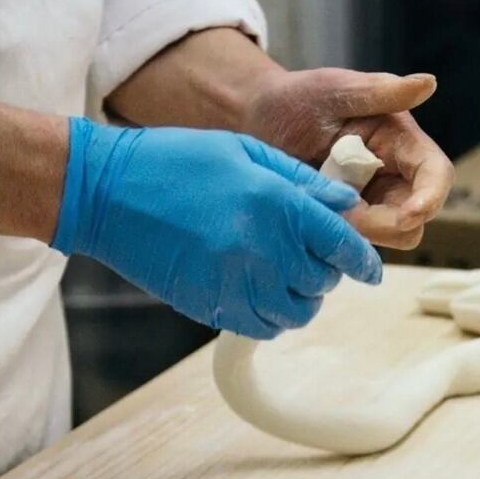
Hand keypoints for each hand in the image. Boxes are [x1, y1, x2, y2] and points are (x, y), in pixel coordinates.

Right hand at [52, 120, 381, 338]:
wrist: (107, 192)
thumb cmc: (175, 161)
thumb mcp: (245, 152)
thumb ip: (301, 180)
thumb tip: (345, 205)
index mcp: (277, 202)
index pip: (342, 244)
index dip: (364, 262)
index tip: (372, 271)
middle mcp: (263, 247)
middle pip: (322, 281)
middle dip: (325, 271)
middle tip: (312, 258)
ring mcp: (236, 281)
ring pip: (296, 311)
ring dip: (300, 299)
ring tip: (286, 279)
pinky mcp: (210, 304)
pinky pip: (261, 326)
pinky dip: (271, 317)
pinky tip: (262, 295)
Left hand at [243, 68, 454, 249]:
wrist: (254, 123)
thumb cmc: (295, 99)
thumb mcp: (335, 89)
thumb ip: (381, 91)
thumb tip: (429, 83)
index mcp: (400, 142)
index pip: (435, 174)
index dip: (430, 198)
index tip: (411, 214)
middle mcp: (393, 176)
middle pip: (415, 217)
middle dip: (389, 224)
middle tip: (345, 214)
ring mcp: (370, 203)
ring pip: (389, 236)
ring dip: (363, 232)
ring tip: (324, 206)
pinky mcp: (347, 222)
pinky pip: (356, 243)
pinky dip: (341, 237)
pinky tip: (315, 215)